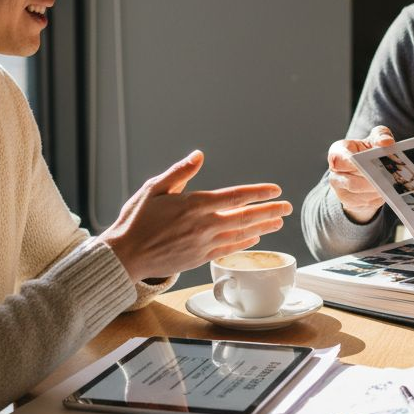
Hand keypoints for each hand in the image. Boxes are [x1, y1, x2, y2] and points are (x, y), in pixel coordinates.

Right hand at [98, 151, 291, 283]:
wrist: (125, 256)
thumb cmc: (136, 219)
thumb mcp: (154, 188)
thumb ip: (179, 173)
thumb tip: (199, 155)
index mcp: (194, 204)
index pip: (235, 196)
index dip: (258, 192)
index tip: (275, 190)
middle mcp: (204, 225)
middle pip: (245, 216)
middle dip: (270, 210)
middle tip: (288, 206)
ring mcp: (204, 243)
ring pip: (241, 234)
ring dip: (263, 227)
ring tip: (279, 221)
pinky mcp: (200, 258)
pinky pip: (229, 249)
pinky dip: (245, 242)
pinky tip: (255, 238)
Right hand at [327, 125, 395, 223]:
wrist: (365, 172)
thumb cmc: (368, 152)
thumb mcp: (374, 139)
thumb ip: (381, 136)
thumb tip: (386, 142)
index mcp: (338, 153)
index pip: (338, 159)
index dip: (350, 162)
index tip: (364, 162)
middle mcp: (335, 173)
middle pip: (350, 181)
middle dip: (368, 179)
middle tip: (383, 176)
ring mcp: (341, 190)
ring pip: (359, 193)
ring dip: (375, 189)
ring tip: (388, 183)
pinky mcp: (350, 203)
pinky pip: (365, 202)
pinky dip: (377, 197)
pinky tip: (386, 190)